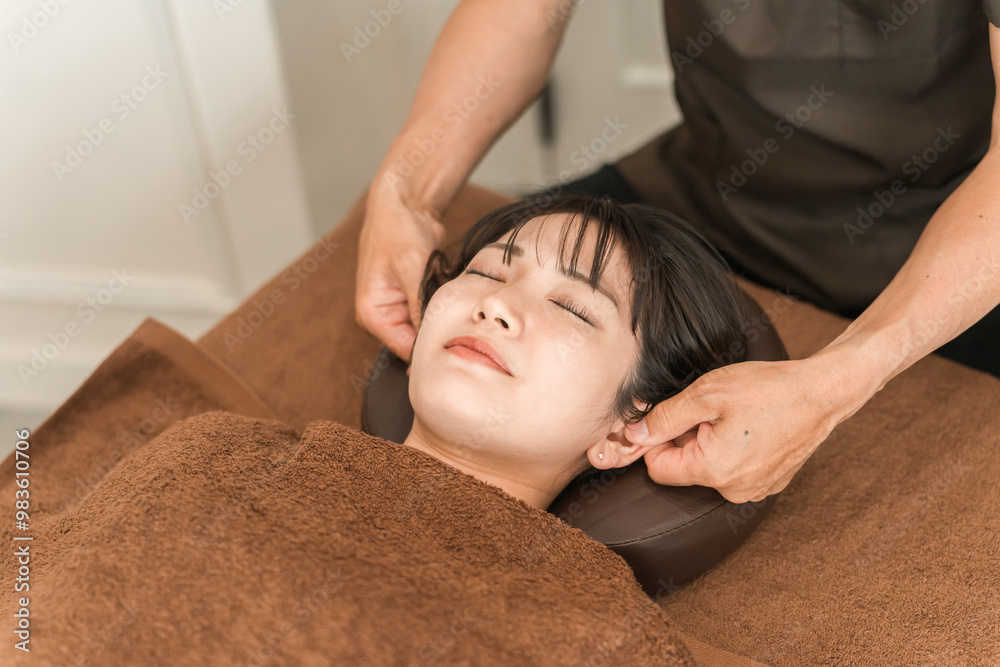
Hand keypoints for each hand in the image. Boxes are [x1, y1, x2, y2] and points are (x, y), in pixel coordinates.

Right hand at [355, 189, 446, 363]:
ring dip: (443, 311)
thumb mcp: (411, 270)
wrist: (405, 204)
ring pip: (430, 324)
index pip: (404, 348)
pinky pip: (436, 308)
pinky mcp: (417, 294)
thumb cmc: (397, 231)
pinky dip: (445, 298)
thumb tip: (430, 341)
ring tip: (448, 290)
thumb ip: (420, 307)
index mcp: (373, 314)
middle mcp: (386, 314)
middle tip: (458, 317)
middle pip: (418, 338)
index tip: (453, 345)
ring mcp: (402, 305)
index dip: (428, 350)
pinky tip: (447, 281)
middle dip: (438, 327)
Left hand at [624, 357, 854, 503]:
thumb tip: (633, 436)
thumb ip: (664, 418)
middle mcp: (733, 491)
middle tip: (711, 411)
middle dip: (687, 439)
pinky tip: (750, 427)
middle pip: (684, 469)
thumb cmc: (767, 389)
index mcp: (713, 471)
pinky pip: (735, 471)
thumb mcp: (706, 393)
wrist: (822, 393)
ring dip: (710, 444)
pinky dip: (734, 451)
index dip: (657, 439)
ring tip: (734, 418)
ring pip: (709, 470)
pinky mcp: (769, 485)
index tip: (675, 416)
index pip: (657, 469)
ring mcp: (754, 491)